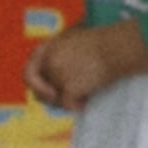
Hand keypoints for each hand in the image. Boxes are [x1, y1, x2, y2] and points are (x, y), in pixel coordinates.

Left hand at [23, 18, 147, 112]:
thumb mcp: (74, 41)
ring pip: (55, 100)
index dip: (36, 84)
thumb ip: (58, 56)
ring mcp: (57, 74)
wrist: (118, 47)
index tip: (48, 91)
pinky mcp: (68, 86)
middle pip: (39, 90)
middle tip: (63, 100)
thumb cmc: (104, 43)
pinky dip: (77, 106)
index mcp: (48, 47)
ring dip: (68, 101)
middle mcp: (49, 60)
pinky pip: (67, 106)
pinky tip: (87, 101)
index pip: (29, 70)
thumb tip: (52, 84)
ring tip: (84, 94)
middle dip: (51, 99)